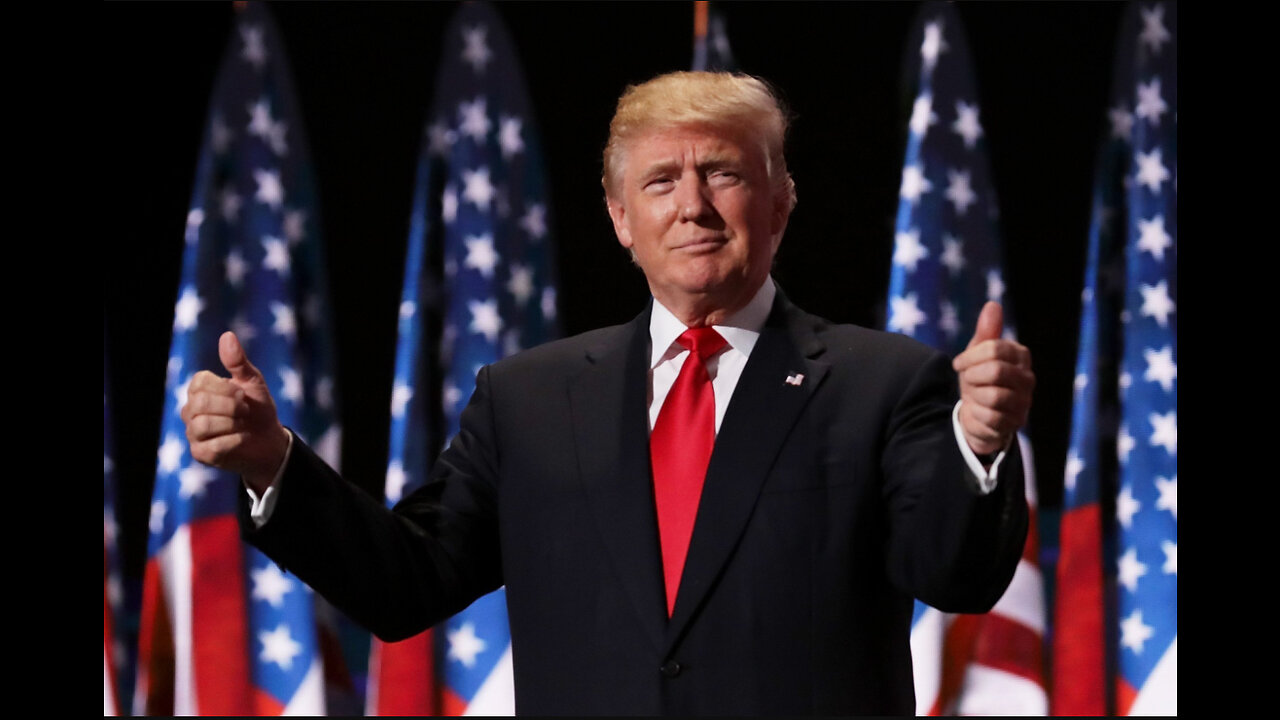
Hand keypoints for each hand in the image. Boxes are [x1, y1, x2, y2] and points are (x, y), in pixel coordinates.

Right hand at [180, 331, 290, 493]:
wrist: (269, 440)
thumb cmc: (258, 408)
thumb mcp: (252, 382)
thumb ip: (238, 361)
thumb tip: (227, 335)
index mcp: (199, 389)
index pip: (200, 382)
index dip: (226, 388)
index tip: (243, 394)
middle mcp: (190, 410)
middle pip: (199, 404)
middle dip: (230, 407)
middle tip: (245, 410)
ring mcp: (193, 432)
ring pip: (203, 425)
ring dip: (232, 424)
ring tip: (242, 425)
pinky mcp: (200, 453)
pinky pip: (212, 446)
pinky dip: (233, 441)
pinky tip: (241, 438)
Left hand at [952, 302, 1034, 457]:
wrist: (978, 415)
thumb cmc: (979, 379)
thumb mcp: (977, 354)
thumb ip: (986, 331)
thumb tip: (993, 305)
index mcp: (1020, 355)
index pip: (995, 349)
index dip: (970, 356)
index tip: (958, 364)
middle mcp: (1028, 378)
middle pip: (996, 370)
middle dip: (972, 376)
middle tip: (968, 381)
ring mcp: (1024, 402)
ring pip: (994, 395)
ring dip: (975, 396)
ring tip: (975, 396)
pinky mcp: (1015, 423)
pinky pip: (991, 417)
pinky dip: (977, 413)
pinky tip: (978, 411)